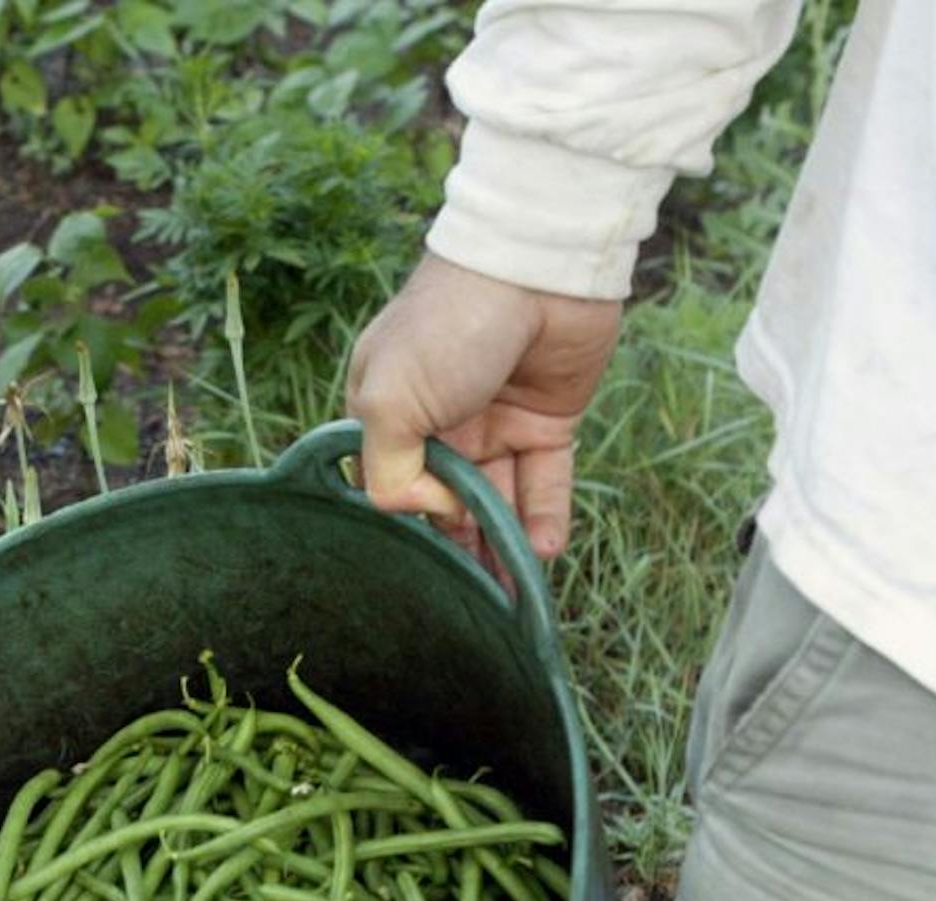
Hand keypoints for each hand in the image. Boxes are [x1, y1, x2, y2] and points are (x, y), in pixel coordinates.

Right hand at [347, 254, 622, 564]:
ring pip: (497, 501)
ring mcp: (494, 422)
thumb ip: (390, 472)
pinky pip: (544, 482)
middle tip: (475, 599)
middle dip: (460, 549)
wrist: (536, 266)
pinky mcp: (547, 420)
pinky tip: (543, 553)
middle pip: (447, 502)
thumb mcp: (389, 400)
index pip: (393, 485)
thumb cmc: (447, 326)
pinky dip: (544, 519)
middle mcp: (439, 422)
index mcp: (388, 412)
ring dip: (503, 547)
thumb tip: (431, 512)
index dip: (413, 516)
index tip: (433, 534)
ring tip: (511, 594)